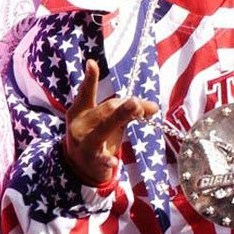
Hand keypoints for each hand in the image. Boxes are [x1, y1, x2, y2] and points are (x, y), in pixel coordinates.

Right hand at [63, 60, 158, 186]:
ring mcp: (84, 143)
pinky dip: (108, 159)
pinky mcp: (92, 160)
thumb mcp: (109, 122)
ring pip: (105, 127)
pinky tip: (114, 162)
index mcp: (79, 112)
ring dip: (121, 116)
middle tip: (146, 106)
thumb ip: (128, 111)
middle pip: (106, 108)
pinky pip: (102, 158)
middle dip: (128, 105)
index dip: (89, 79)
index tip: (92, 63)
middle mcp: (79, 125)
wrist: (81, 170)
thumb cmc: (98, 139)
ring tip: (136, 107)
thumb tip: (154, 106)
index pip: (86, 94)